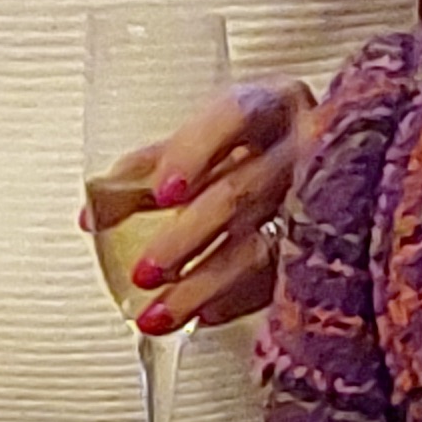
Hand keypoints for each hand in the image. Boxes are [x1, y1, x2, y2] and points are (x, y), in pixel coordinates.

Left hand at [87, 74, 315, 332]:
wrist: (324, 160)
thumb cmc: (256, 145)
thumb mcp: (206, 141)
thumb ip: (150, 169)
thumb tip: (95, 213)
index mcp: (269, 106)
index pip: (235, 117)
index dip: (195, 153)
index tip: (163, 193)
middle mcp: (302, 147)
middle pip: (243, 192)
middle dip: (188, 236)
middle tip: (145, 271)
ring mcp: (320, 199)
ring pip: (263, 245)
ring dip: (204, 284)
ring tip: (158, 314)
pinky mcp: (326, 243)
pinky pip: (280, 278)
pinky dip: (236, 301)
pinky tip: (202, 315)